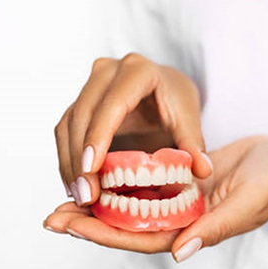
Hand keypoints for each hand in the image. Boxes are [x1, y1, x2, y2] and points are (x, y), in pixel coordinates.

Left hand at [43, 136, 267, 261]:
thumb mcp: (247, 202)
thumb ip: (215, 229)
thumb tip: (180, 253)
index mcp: (194, 231)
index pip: (141, 238)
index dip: (104, 234)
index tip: (69, 225)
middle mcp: (181, 219)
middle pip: (128, 227)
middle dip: (90, 223)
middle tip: (51, 216)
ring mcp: (179, 201)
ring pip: (132, 207)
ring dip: (99, 203)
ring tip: (64, 196)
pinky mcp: (180, 181)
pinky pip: (144, 184)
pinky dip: (119, 182)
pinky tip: (98, 172)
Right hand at [54, 53, 211, 205]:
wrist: (163, 89)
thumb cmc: (176, 101)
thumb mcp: (188, 119)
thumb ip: (194, 143)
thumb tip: (202, 170)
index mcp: (138, 70)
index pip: (113, 104)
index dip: (99, 136)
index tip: (92, 169)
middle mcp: (107, 72)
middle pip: (83, 115)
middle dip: (80, 159)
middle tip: (87, 196)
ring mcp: (89, 86)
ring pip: (68, 125)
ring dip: (69, 164)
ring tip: (81, 198)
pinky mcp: (78, 104)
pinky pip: (64, 133)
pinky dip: (67, 161)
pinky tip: (75, 187)